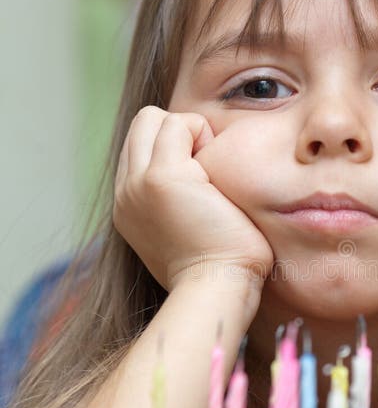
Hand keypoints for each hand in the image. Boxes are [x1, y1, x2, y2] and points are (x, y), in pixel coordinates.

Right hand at [113, 106, 273, 292]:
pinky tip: (217, 174)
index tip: (202, 181)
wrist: (217, 289)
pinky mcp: (161, 178)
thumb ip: (180, 202)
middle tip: (207, 169)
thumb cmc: (221, 268)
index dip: (175, 147)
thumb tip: (203, 182)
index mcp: (129, 206)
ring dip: (191, 133)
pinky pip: (180, 124)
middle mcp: (125, 193)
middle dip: (178, 132)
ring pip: (155, 118)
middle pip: (142, 124)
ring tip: (210, 174)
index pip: (141, 146)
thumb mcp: (187, 231)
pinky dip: (203, 136)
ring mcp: (137, 184)